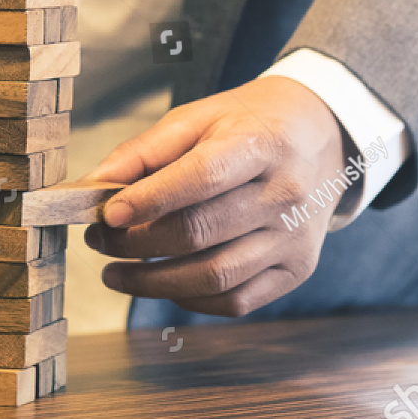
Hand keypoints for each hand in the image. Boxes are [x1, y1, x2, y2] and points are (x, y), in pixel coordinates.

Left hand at [83, 77, 348, 316]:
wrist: (322, 136)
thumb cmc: (250, 124)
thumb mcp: (200, 117)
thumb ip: (145, 150)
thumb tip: (94, 185)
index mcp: (261, 144)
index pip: (203, 177)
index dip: (149, 200)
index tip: (104, 214)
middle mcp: (285, 194)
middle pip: (201, 233)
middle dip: (135, 243)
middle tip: (98, 240)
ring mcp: (294, 237)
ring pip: (214, 277)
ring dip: (153, 283)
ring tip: (115, 273)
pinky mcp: (297, 269)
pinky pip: (236, 301)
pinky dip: (190, 300)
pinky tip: (163, 283)